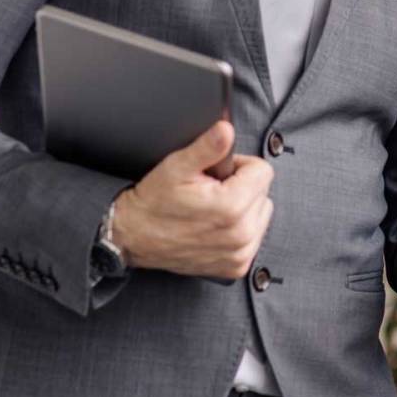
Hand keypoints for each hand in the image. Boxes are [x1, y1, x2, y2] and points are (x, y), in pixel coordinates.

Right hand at [111, 121, 274, 281]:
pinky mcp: (236, 267)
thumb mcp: (177, 166)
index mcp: (231, 207)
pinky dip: (239, 230)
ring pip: (261, 214)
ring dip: (243, 208)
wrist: (133, 236)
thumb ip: (208, 146)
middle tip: (211, 192)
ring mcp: (240, 254)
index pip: (262, 171)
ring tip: (212, 209)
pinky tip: (215, 227)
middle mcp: (241, 234)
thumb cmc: (153, 202)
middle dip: (241, 187)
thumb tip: (226, 129)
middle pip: (263, 192)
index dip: (238, 166)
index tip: (217, 173)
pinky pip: (254, 237)